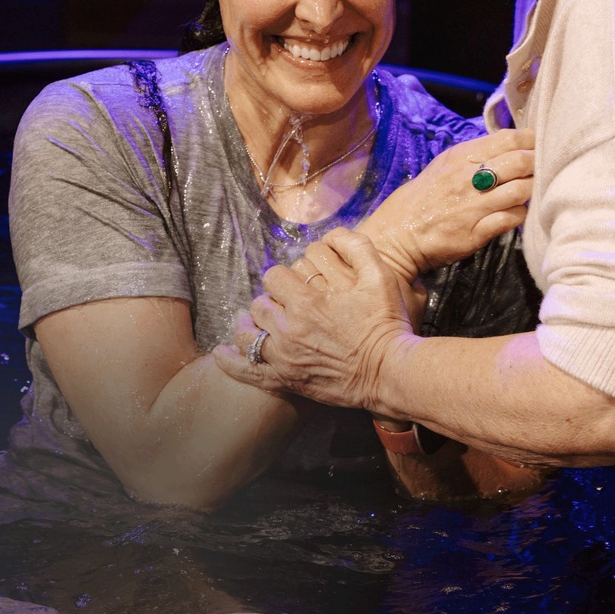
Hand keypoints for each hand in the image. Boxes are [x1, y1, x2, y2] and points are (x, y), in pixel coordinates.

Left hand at [214, 230, 412, 410]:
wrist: (393, 372)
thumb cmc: (387, 324)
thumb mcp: (380, 276)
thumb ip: (356, 247)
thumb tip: (333, 233)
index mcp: (307, 302)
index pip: (275, 276)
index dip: (285, 277)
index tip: (298, 284)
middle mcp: (290, 329)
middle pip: (259, 303)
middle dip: (271, 300)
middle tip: (286, 305)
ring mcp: (286, 357)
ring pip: (249, 333)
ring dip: (253, 324)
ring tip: (262, 323)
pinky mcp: (288, 380)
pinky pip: (250, 371)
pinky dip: (231, 362)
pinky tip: (221, 352)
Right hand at [357, 128, 534, 278]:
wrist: (398, 234)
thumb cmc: (424, 198)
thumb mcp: (444, 165)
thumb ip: (475, 155)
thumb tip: (509, 147)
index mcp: (461, 156)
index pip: (509, 139)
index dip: (531, 141)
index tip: (539, 145)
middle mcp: (469, 178)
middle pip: (521, 162)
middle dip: (538, 164)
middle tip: (543, 169)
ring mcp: (474, 205)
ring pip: (522, 190)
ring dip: (533, 190)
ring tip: (532, 191)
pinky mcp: (477, 232)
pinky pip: (513, 218)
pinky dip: (521, 214)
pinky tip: (518, 213)